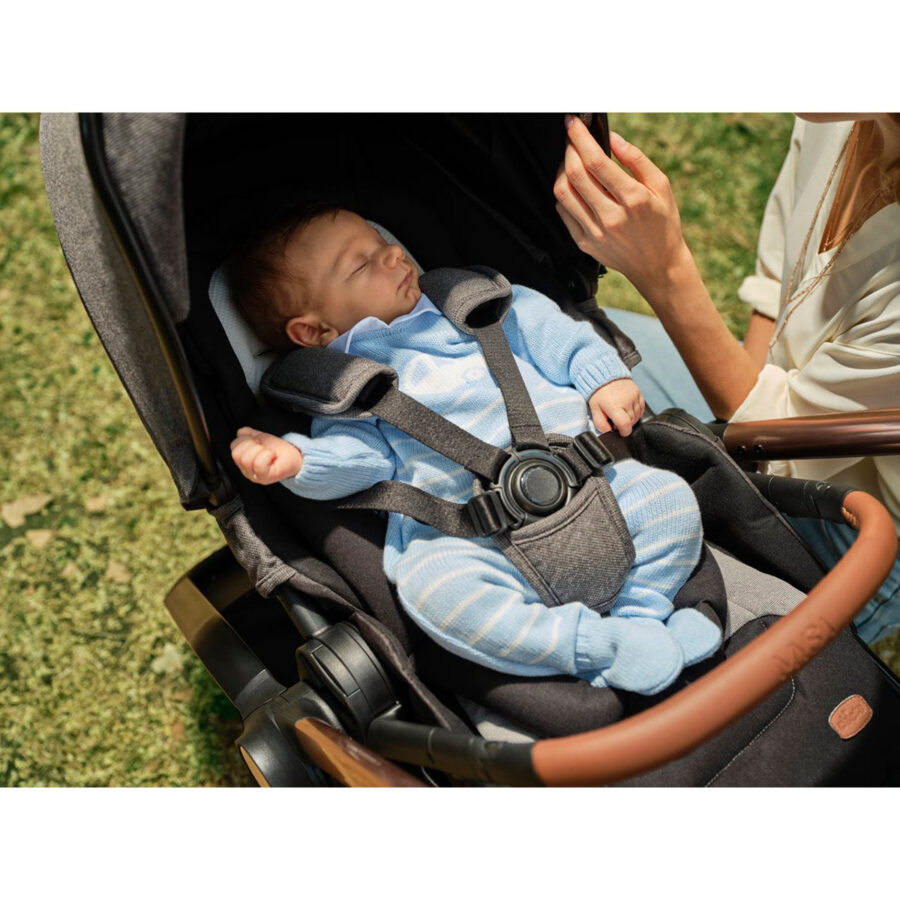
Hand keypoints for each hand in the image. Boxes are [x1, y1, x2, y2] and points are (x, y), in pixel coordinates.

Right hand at [230, 427, 302, 483]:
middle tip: (263, 446)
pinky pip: (258, 464)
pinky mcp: (265, 477)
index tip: (257, 439)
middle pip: (237, 454)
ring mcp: (255, 475)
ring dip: (259, 449)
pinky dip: (267, 455)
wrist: (295, 457)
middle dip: (251, 444)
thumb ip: (249, 434)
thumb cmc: (279, 451)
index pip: (234, 446)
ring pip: (246, 459)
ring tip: (268, 451)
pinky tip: (272, 455)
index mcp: (244, 460)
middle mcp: (247, 470)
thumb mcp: (262, 439)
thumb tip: (241, 432)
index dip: (245, 439)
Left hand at [554, 117, 689, 296]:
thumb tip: (612, 137)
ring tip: (570, 160)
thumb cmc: (662, 223)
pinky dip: (563, 193)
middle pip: (575, 174)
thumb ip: (636, 159)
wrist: (658, 266)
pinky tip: (573, 186)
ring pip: (563, 193)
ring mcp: (595, 233)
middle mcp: (611, 217)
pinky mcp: (584, 243)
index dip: (580, 137)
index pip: (596, 161)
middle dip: (569, 148)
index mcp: (633, 199)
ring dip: (561, 170)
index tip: (574, 123)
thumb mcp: (661, 186)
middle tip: (571, 137)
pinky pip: (563, 212)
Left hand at [588, 379, 644, 436]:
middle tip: (615, 419)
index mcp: (614, 406)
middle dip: (624, 424)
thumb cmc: (599, 393)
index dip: (623, 432)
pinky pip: (641, 409)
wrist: (606, 376)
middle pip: (631, 422)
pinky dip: (635, 412)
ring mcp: (634, 397)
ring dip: (630, 418)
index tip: (619, 432)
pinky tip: (627, 409)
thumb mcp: (594, 409)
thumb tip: (608, 432)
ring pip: (637, 416)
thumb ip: (600, 423)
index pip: (625, 425)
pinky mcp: (639, 394)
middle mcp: (627, 401)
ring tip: (620, 412)